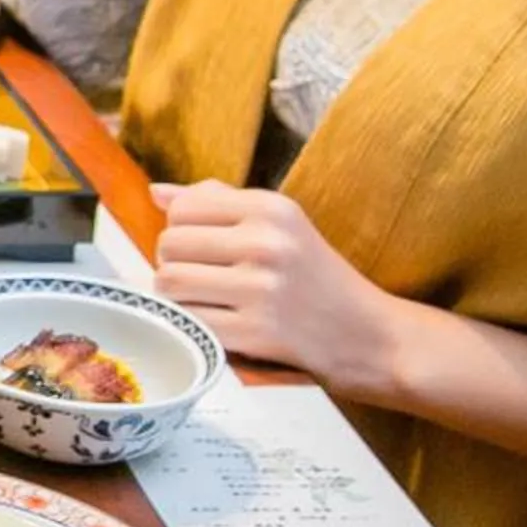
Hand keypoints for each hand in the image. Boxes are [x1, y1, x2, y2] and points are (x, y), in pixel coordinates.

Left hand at [150, 181, 407, 395]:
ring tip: (205, 299)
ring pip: (169, 283)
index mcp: (271, 209)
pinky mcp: (255, 332)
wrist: (369, 334)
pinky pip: (188, 321)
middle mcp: (266, 244)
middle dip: (174, 263)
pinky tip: (217, 323)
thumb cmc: (316, 276)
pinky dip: (192, 324)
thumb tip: (157, 192)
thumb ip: (218, 202)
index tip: (201, 247)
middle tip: (202, 277)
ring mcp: (261, 290)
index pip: (181, 208)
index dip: (180, 229)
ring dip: (177, 296)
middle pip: (168, 245)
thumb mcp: (280, 224)